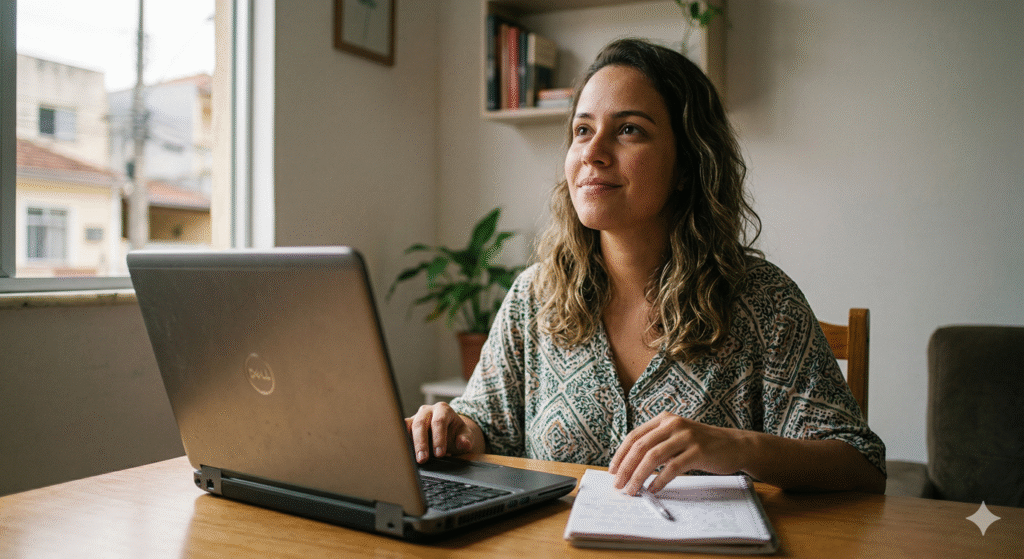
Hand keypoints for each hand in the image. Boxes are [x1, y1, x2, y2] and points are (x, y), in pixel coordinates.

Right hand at [405, 402, 483, 463]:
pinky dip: (401, 441)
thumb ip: (466, 439)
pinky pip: (400, 431)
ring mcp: (415, 417)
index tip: (440, 454)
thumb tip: (463, 443)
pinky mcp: (407, 426)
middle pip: (420, 424)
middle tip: (423, 459)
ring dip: (408, 443)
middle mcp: (427, 411)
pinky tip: (402, 453)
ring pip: (407, 427)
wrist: (449, 433)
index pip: (439, 421)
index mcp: (443, 410)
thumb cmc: (456, 434)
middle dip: (421, 443)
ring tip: (410, 458)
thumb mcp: (465, 436)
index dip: (439, 438)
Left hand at [608, 412, 749, 494]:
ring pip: (653, 457)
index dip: (620, 454)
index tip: (612, 471)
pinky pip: (673, 467)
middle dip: (626, 468)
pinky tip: (653, 489)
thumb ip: (657, 445)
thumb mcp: (677, 438)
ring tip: (632, 490)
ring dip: (639, 476)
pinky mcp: (698, 451)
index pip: (634, 436)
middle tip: (618, 485)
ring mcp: (686, 437)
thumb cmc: (702, 445)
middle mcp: (673, 424)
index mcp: (664, 420)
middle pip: (640, 446)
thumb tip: (630, 467)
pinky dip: (660, 480)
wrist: (735, 445)